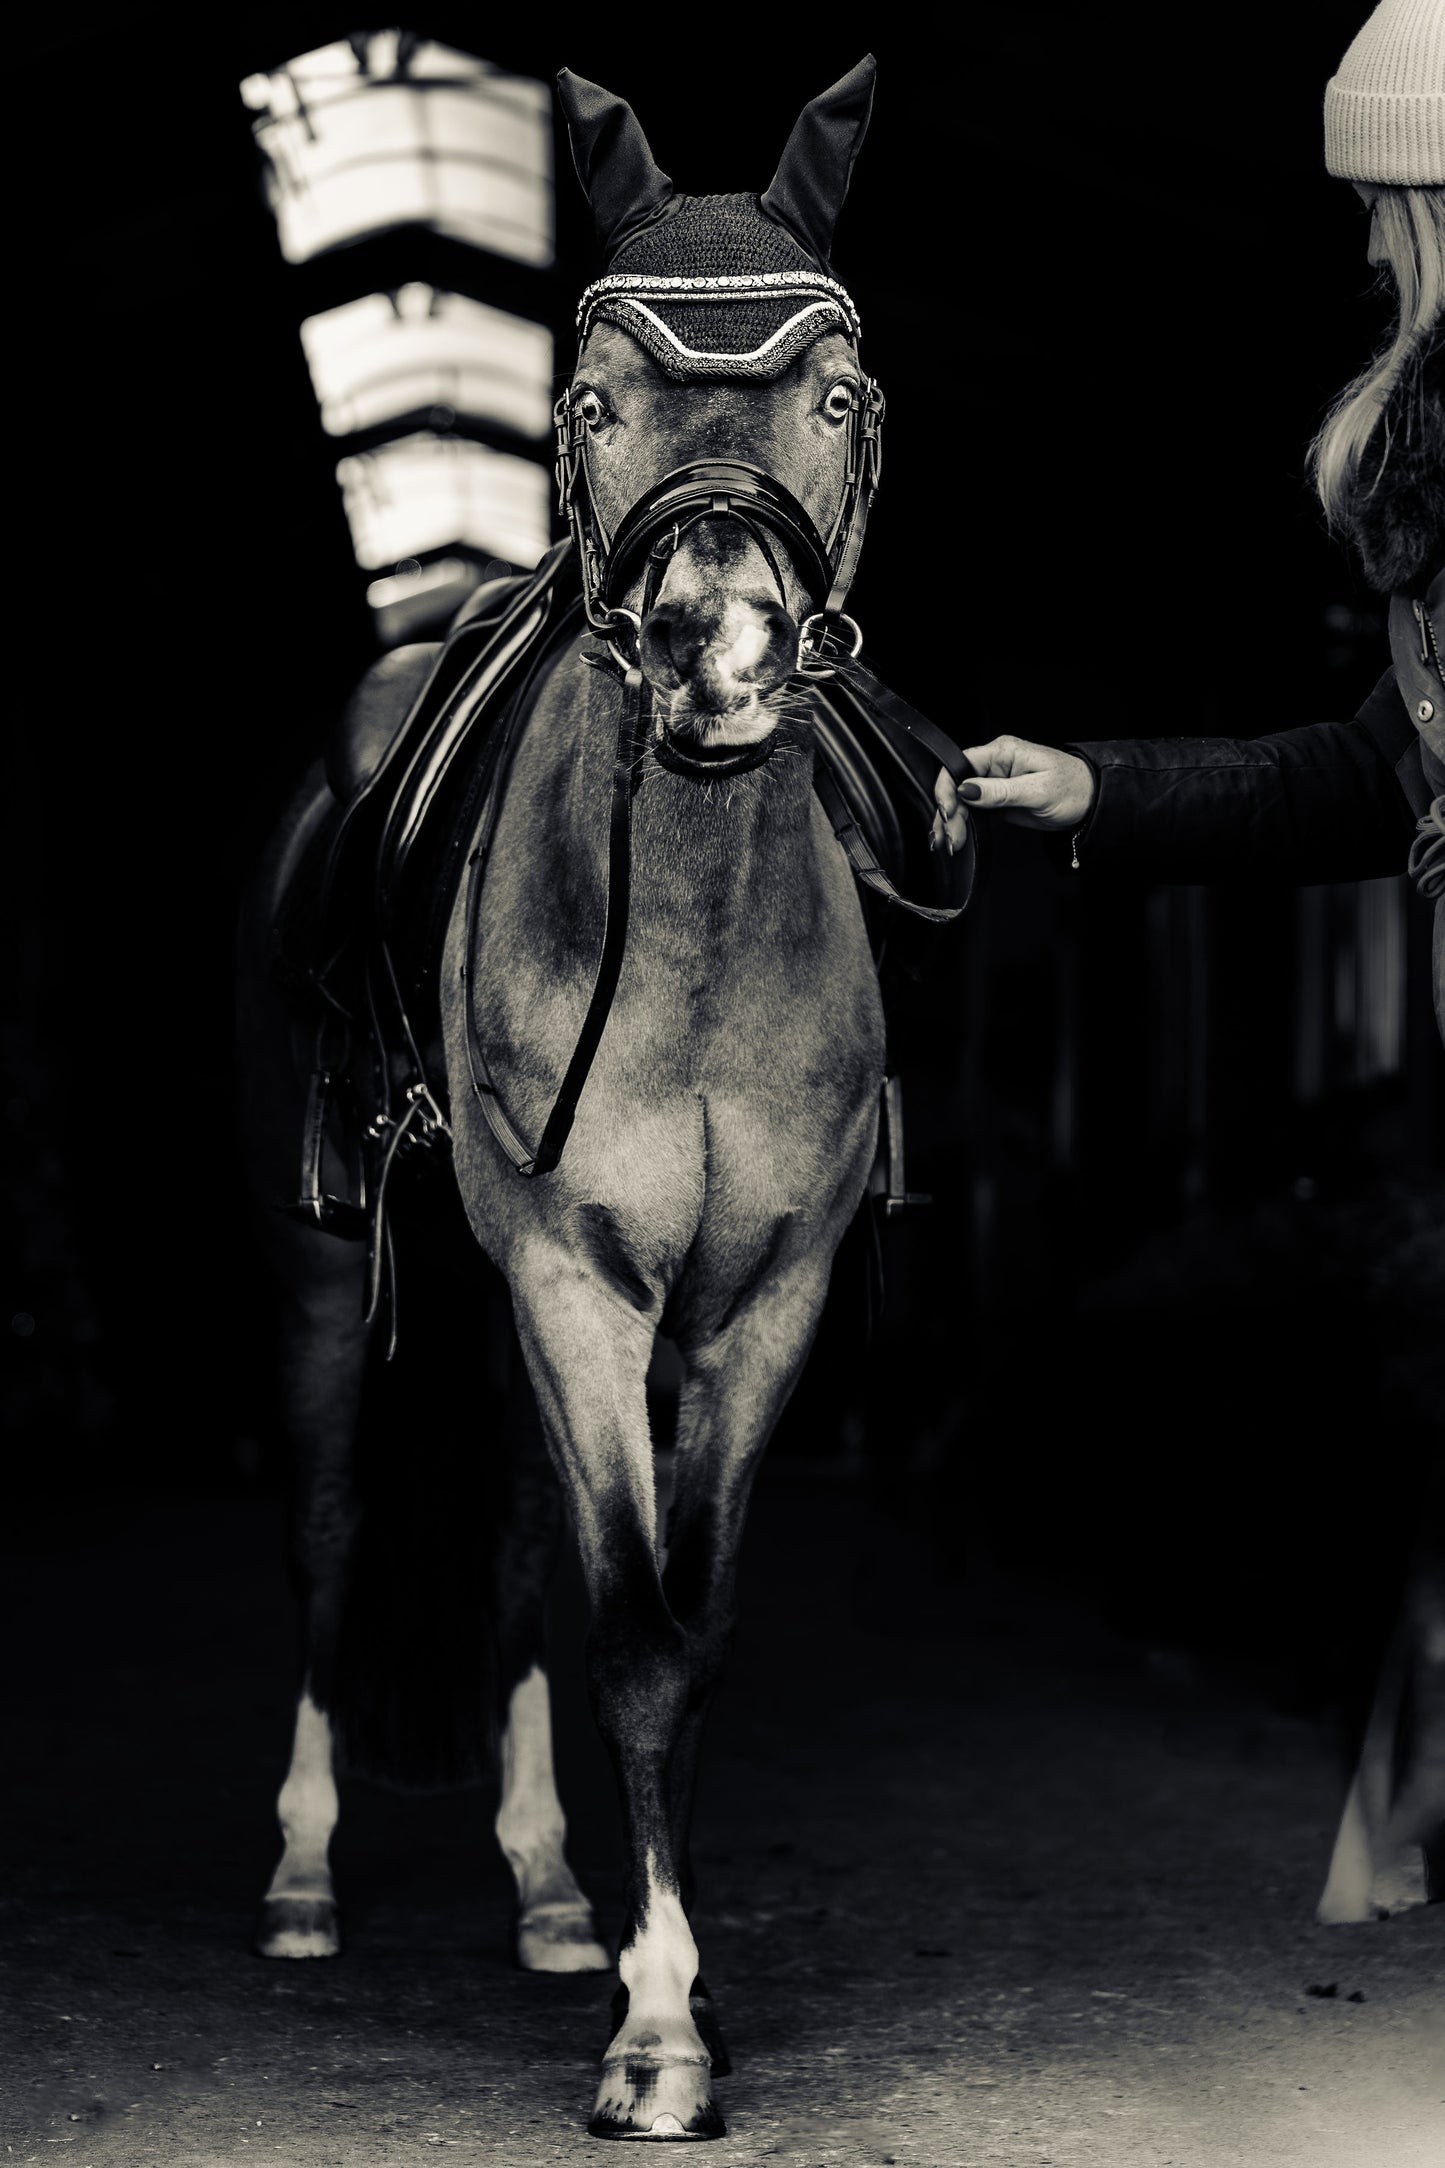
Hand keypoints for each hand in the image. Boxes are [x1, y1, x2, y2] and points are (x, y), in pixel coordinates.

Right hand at [932, 737, 1095, 848]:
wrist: (1089, 802)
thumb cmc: (1072, 788)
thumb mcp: (1037, 791)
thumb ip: (1000, 791)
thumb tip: (966, 790)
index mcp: (1003, 752)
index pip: (962, 763)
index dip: (948, 787)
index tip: (945, 812)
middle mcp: (995, 765)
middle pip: (957, 784)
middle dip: (948, 811)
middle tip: (949, 837)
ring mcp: (994, 782)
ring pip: (961, 800)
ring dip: (952, 821)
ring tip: (950, 843)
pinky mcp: (997, 800)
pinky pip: (972, 811)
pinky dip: (963, 824)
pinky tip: (958, 838)